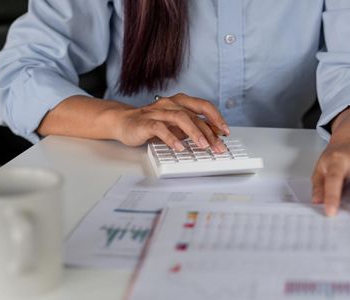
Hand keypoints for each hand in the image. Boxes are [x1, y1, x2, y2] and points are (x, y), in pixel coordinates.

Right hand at [114, 93, 229, 150]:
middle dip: (209, 131)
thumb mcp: (177, 126)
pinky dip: (171, 138)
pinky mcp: (145, 122)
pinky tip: (179, 147)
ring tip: (203, 146)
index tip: (226, 132)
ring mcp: (157, 111)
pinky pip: (160, 128)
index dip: (216, 118)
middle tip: (218, 146)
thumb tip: (215, 136)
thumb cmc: (153, 124)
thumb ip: (193, 128)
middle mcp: (170, 103)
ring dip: (194, 132)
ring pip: (180, 118)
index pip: (203, 106)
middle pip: (194, 114)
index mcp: (180, 102)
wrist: (124, 122)